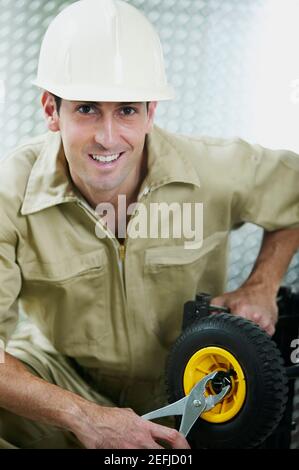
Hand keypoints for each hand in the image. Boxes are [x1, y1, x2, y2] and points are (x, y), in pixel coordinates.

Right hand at [72, 403, 190, 448]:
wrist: (90, 422)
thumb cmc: (106, 417)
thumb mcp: (130, 414)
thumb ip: (141, 422)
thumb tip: (146, 425)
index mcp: (144, 427)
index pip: (171, 436)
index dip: (183, 445)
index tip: (186, 449)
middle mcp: (140, 440)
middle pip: (164, 455)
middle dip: (173, 458)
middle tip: (177, 458)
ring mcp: (131, 451)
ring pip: (150, 459)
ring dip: (152, 458)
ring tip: (145, 451)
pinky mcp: (121, 458)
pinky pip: (134, 461)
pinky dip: (135, 458)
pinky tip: (132, 453)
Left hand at [211, 284, 277, 335]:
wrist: (262, 288)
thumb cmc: (245, 294)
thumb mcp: (225, 298)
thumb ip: (212, 308)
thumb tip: (206, 320)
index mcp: (242, 311)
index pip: (233, 331)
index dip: (229, 334)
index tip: (229, 333)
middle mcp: (255, 318)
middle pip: (243, 336)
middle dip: (239, 333)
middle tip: (239, 325)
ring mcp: (265, 323)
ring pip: (253, 337)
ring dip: (249, 333)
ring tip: (248, 322)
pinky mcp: (272, 326)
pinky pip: (263, 336)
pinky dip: (258, 332)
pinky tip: (256, 324)